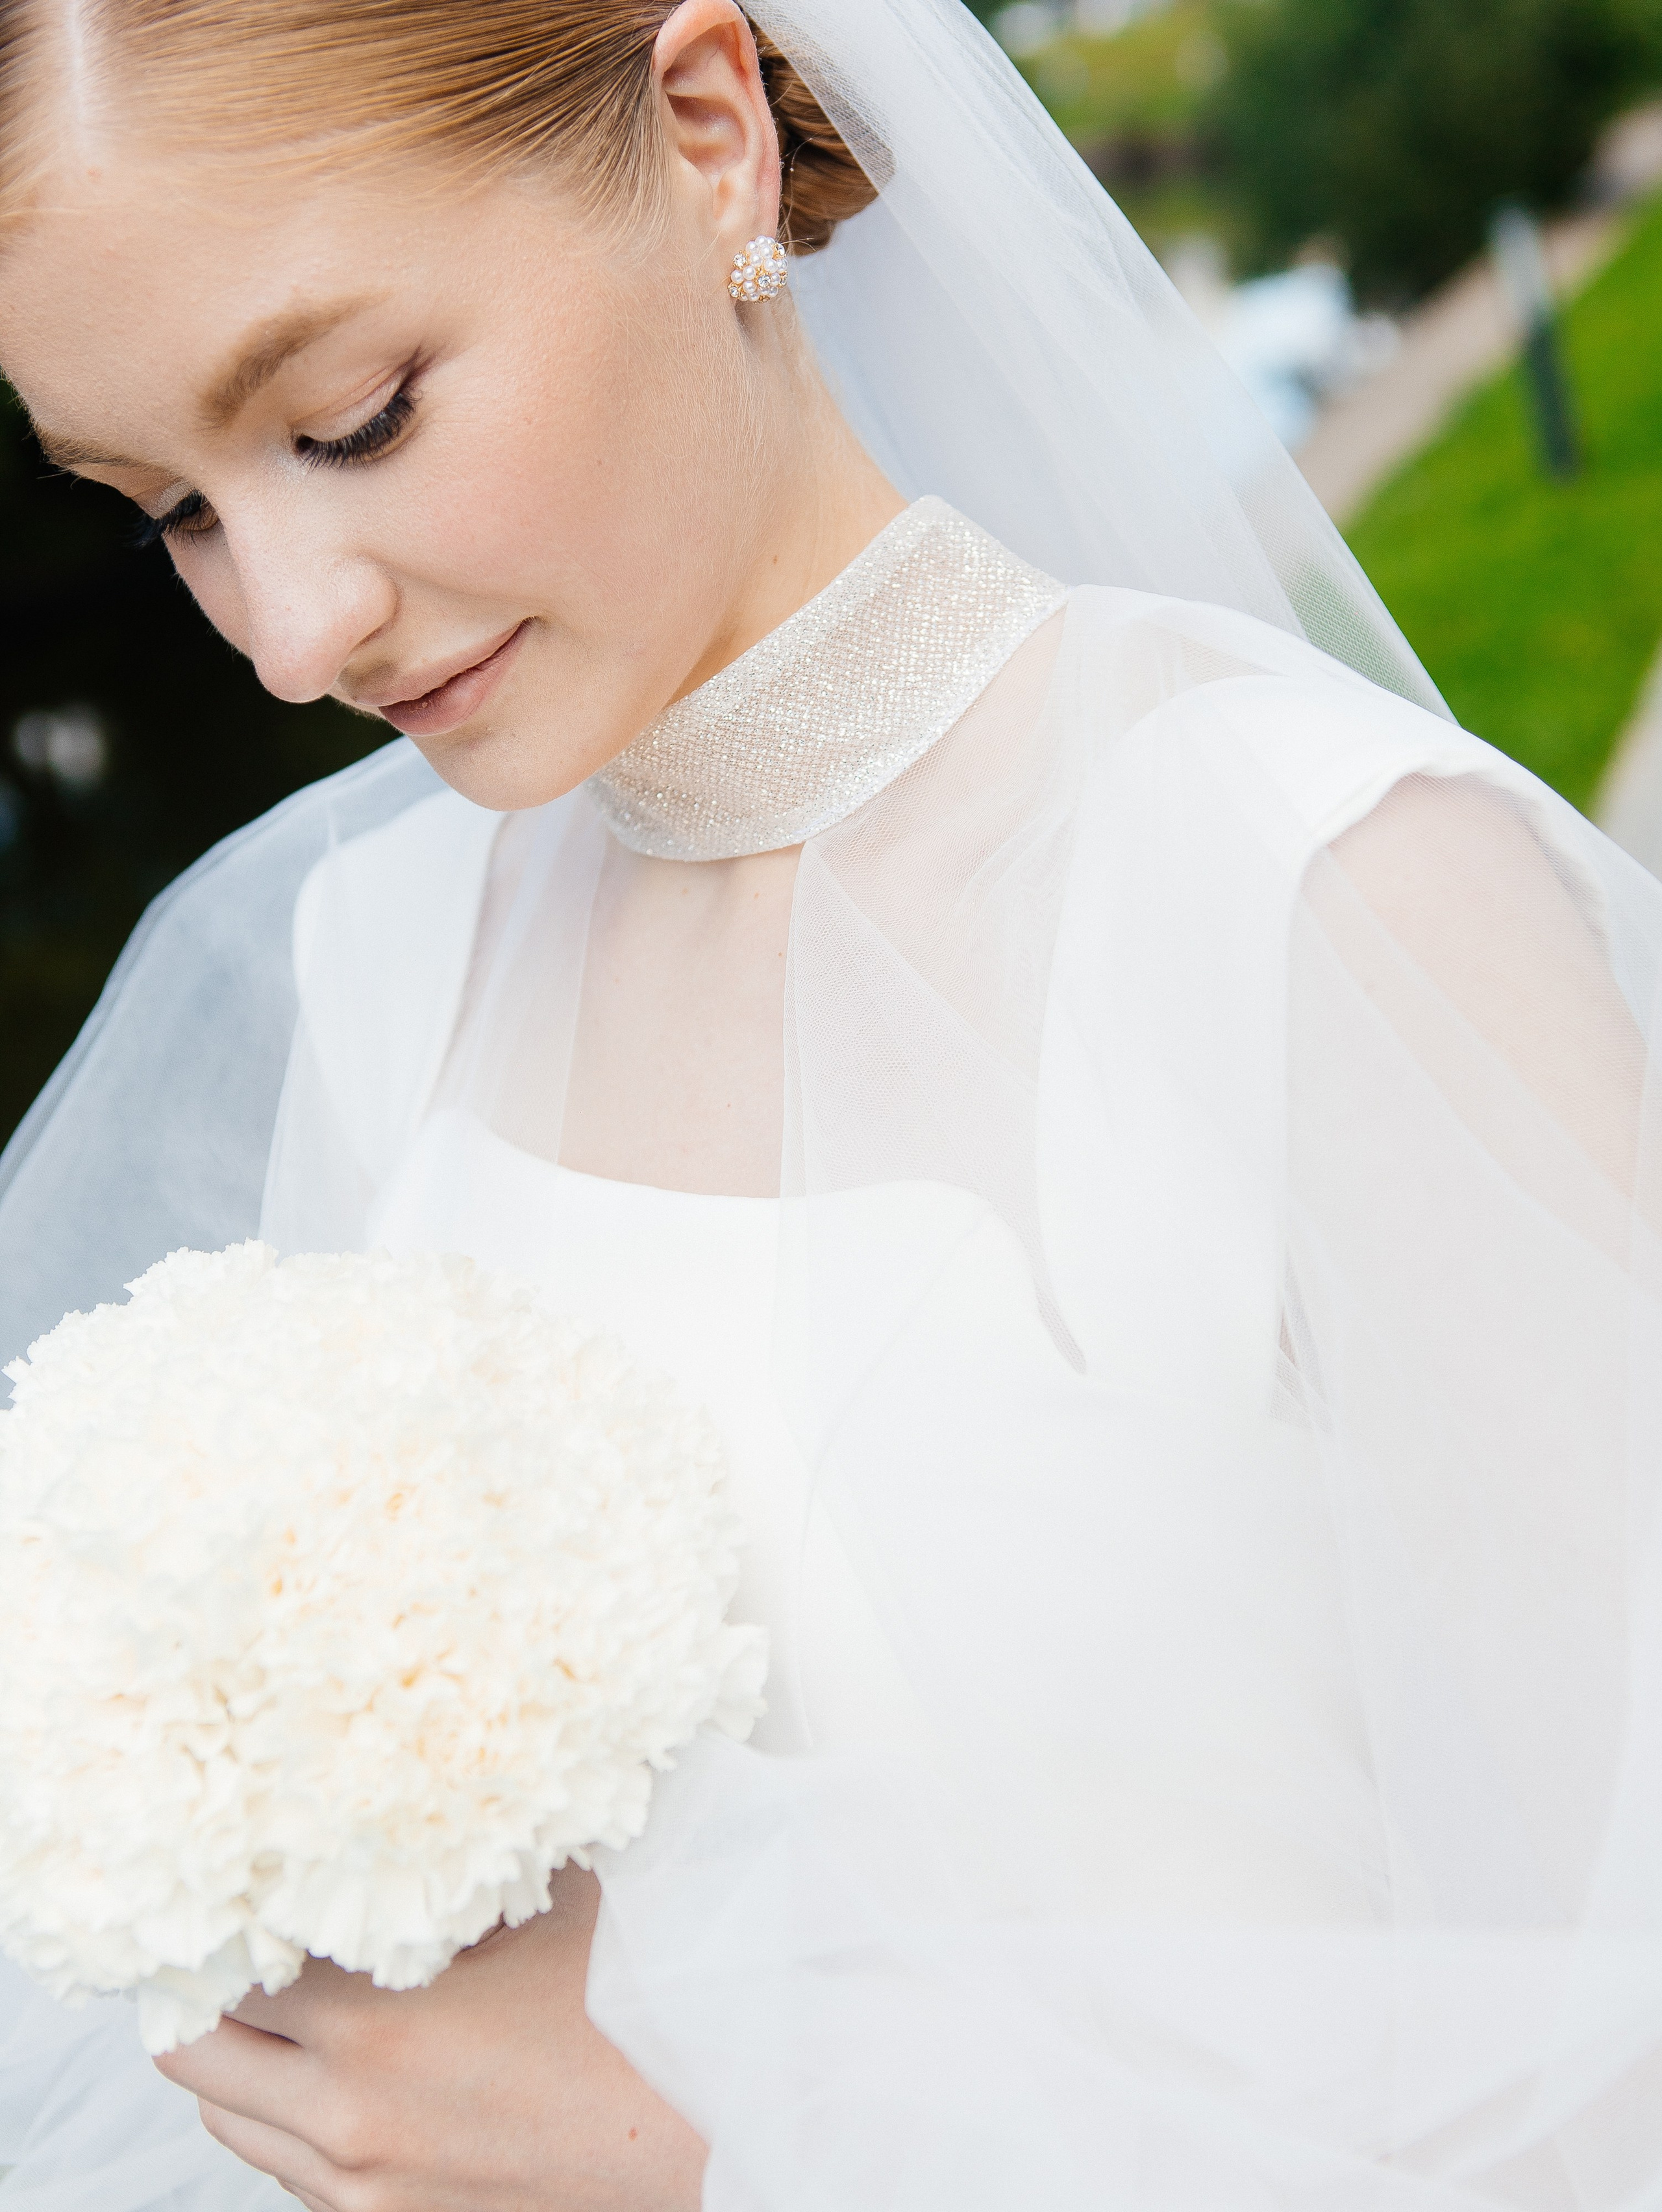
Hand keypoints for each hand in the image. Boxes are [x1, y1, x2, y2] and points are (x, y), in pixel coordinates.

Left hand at [152, 1864, 706, 2211]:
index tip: (239, 1879)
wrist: (692, 2142)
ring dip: (241, 2059)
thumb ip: (463, 1859)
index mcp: (375, 2022)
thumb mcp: (545, 1906)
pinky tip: (345, 2068)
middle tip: (233, 1942)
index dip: (226, 1913)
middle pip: (194, 2053)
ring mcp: (356, 2185)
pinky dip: (288, 2118)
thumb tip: (418, 1789)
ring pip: (228, 2121)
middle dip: (202, 1991)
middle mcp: (344, 2114)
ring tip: (284, 2005)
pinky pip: (284, 2169)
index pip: (227, 1964)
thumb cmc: (628, 2016)